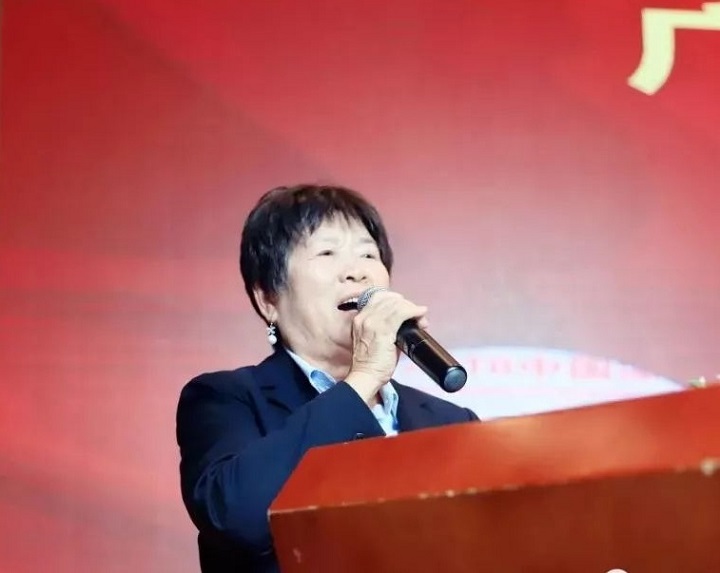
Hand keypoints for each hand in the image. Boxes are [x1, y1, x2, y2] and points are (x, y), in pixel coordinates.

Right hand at [344, 289, 427, 404]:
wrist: (365, 376)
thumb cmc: (370, 363)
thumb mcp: (374, 339)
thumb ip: (385, 328)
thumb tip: (406, 324)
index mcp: (360, 318)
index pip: (378, 298)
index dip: (395, 300)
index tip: (405, 307)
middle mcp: (365, 317)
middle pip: (389, 299)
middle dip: (406, 304)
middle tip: (417, 314)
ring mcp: (373, 323)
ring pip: (396, 305)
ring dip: (412, 308)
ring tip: (420, 317)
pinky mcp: (383, 331)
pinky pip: (401, 313)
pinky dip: (413, 311)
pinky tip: (420, 314)